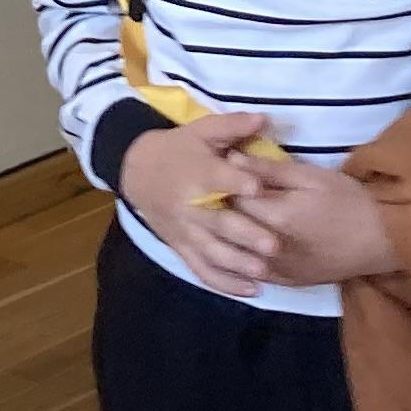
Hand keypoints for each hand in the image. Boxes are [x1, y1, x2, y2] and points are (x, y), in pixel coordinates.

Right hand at [117, 113, 284, 295]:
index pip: (217, 179)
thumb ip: (233, 126)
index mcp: (198, 174)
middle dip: (245, 235)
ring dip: (237, 264)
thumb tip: (265, 118)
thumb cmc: (179, 149)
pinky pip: (202, 270)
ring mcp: (186, 231)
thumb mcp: (201, 131)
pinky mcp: (183, 248)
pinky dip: (224, 284)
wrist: (138, 171)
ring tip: (264, 272)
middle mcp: (191, 206)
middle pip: (218, 223)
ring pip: (211, 252)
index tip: (258, 188)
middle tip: (273, 245)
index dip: (237, 182)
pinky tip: (250, 292)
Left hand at [234, 149, 398, 286]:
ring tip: (232, 217)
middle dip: (222, 210)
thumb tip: (231, 158)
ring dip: (231, 236)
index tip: (221, 174)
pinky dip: (245, 256)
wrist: (382, 239)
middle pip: (230, 229)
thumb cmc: (348, 200)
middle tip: (222, 194)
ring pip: (237, 253)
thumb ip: (269, 170)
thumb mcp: (311, 176)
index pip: (231, 199)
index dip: (223, 185)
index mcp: (277, 217)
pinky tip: (246, 243)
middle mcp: (271, 249)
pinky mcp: (287, 282)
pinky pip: (253, 271)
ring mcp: (278, 270)